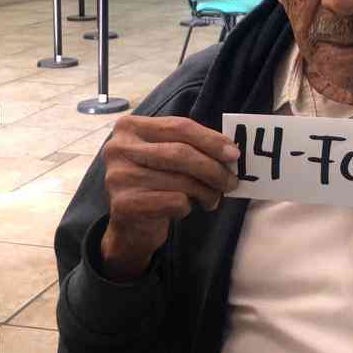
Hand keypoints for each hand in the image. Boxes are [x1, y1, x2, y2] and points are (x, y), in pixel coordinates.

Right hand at [100, 115, 240, 280]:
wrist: (128, 226)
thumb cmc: (153, 183)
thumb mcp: (166, 156)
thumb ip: (191, 146)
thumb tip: (230, 151)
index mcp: (130, 127)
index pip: (179, 126)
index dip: (211, 140)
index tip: (234, 154)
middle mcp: (119, 148)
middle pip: (181, 153)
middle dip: (213, 168)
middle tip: (231, 182)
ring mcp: (119, 176)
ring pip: (180, 180)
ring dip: (206, 191)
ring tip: (213, 198)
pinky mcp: (124, 204)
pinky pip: (173, 201)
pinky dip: (187, 206)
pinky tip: (185, 209)